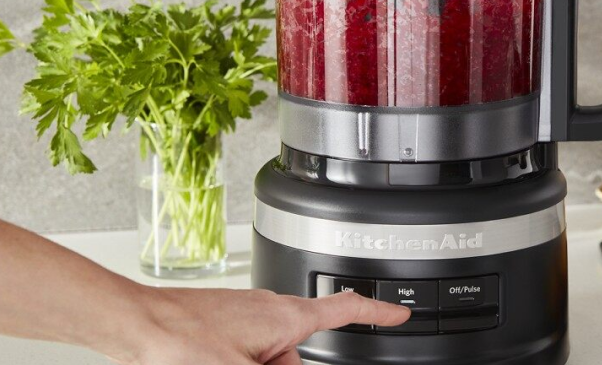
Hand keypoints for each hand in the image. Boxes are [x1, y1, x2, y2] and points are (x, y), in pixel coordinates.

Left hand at [124, 287, 409, 364]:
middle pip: (296, 356)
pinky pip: (247, 353)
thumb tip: (294, 363)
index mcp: (284, 316)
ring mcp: (246, 320)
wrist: (137, 324)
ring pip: (269, 358)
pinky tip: (213, 360)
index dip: (376, 312)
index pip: (343, 309)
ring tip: (219, 363)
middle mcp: (269, 313)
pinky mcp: (226, 328)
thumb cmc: (180, 339)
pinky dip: (240, 363)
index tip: (399, 313)